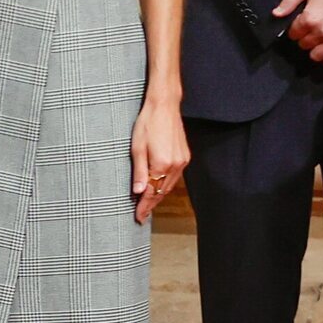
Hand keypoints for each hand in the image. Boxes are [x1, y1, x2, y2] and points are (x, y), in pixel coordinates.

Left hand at [131, 97, 189, 223]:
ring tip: (148, 205)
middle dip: (151, 204)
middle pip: (161, 192)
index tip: (138, 217)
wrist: (164, 106)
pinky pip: (174, 177)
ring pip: (169, 185)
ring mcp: (182, 161)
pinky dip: (165, 184)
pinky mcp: (185, 156)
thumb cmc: (148, 123)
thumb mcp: (137, 148)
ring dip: (159, 195)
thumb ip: (139, 172)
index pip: (152, 193)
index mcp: (162, 164)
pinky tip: (159, 187)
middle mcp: (175, 165)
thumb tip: (139, 191)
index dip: (144, 206)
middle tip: (141, 215)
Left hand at [273, 0, 322, 61]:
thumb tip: (276, 14)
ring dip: (316, 50)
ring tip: (319, 43)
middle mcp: (322, 31)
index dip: (296, 30)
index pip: (293, 34)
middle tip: (311, 33)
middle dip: (305, 39)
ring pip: (317, 56)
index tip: (301, 26)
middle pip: (304, 45)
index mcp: (310, 17)